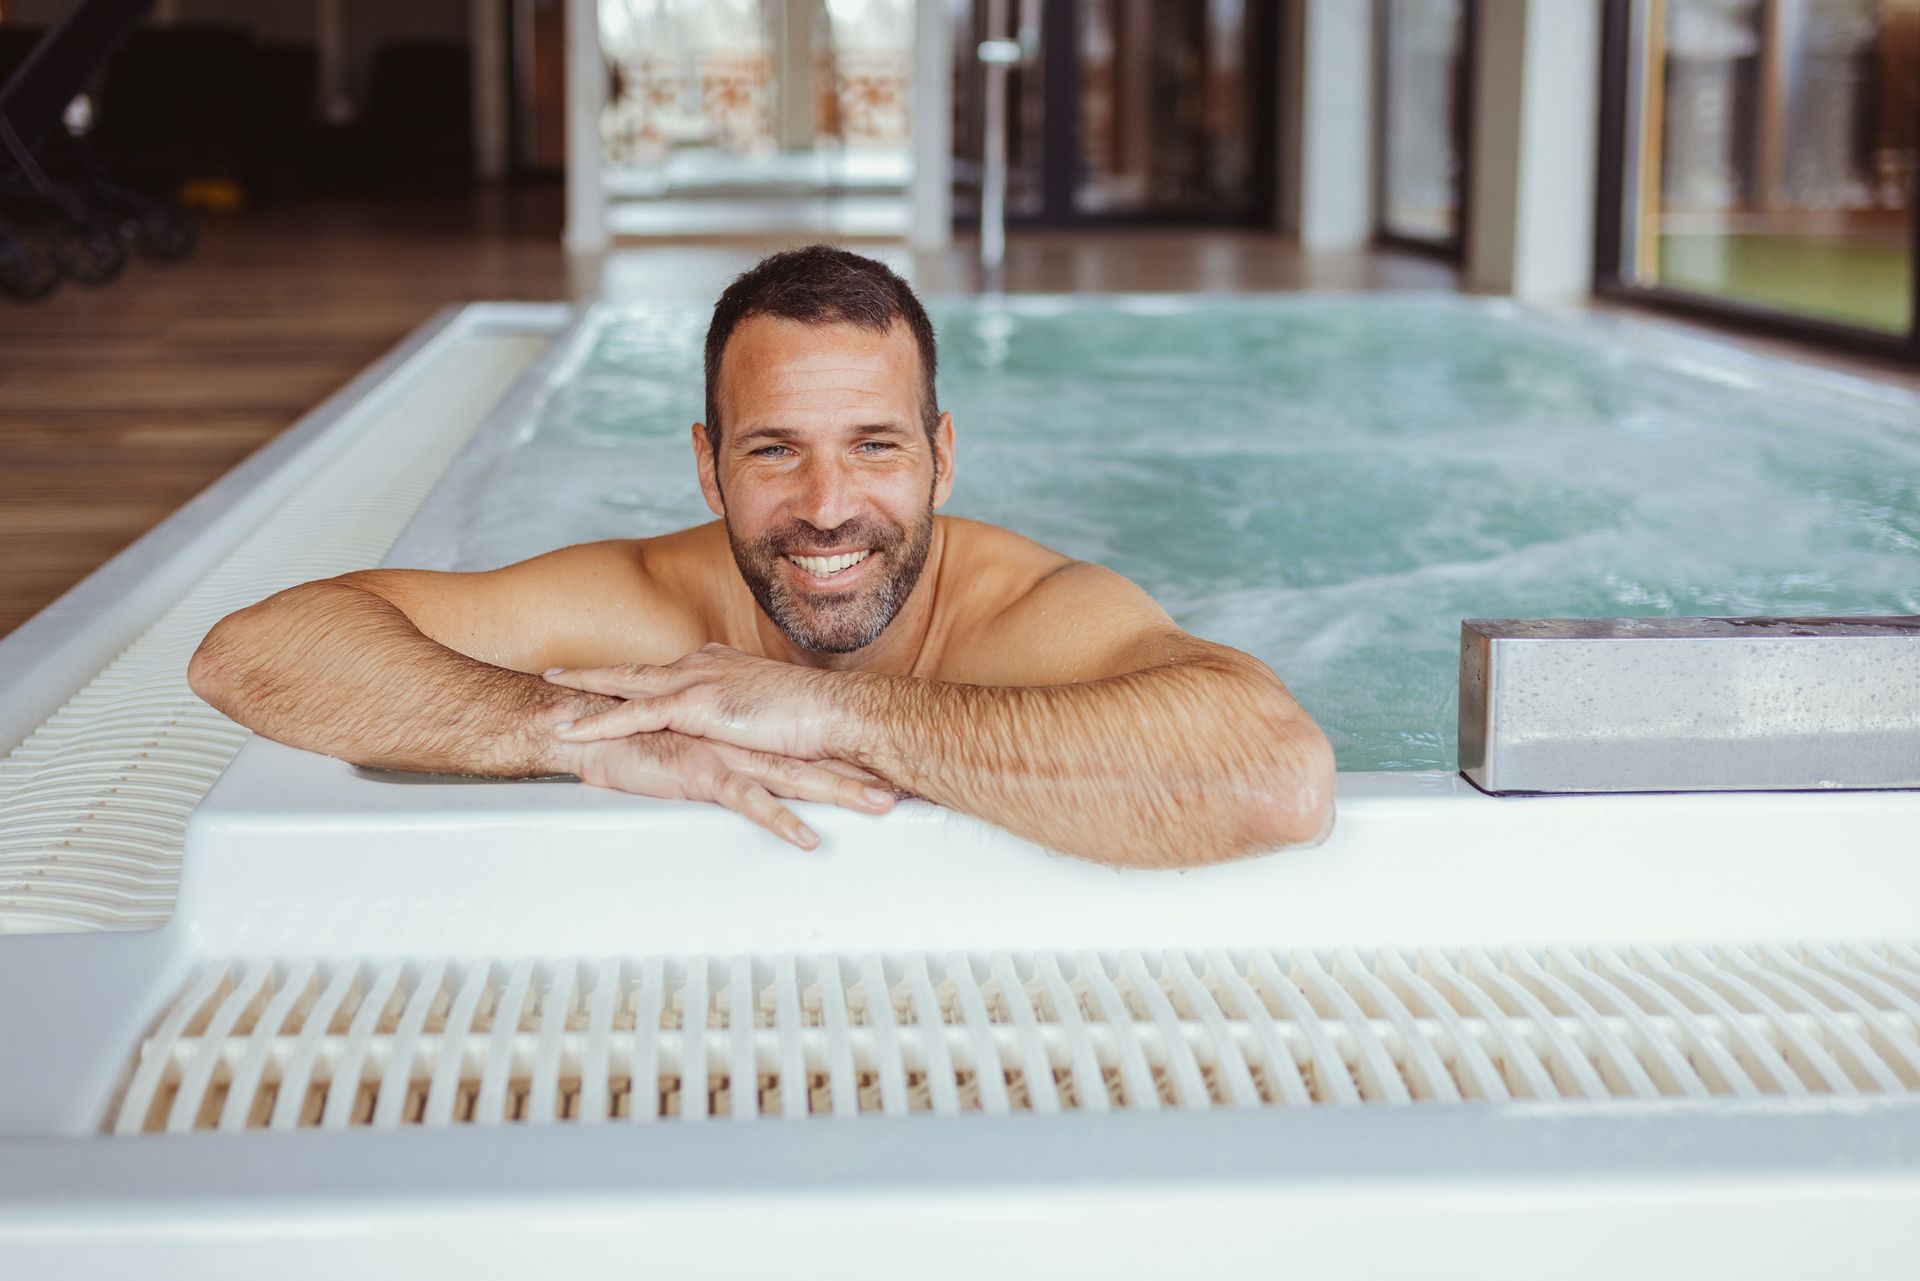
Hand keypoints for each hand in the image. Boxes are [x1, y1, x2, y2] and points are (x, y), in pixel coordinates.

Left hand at [546, 644, 851, 760]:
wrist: (836, 712)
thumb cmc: (817, 718)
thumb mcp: (774, 713)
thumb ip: (751, 718)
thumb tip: (747, 733)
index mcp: (721, 667)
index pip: (666, 672)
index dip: (633, 676)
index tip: (608, 676)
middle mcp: (703, 666)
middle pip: (635, 671)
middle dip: (593, 673)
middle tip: (556, 673)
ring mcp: (696, 682)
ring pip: (624, 686)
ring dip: (583, 692)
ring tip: (547, 698)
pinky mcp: (695, 706)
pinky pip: (632, 715)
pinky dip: (597, 721)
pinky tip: (570, 730)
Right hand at [570, 729, 893, 849]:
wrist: (585, 726)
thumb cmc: (638, 740)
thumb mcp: (693, 747)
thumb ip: (727, 753)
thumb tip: (760, 770)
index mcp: (745, 728)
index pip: (807, 743)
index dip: (852, 757)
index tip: (896, 771)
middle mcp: (743, 736)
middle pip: (816, 756)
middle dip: (866, 772)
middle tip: (910, 788)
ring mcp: (725, 750)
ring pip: (795, 775)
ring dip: (841, 792)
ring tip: (880, 807)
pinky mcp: (701, 769)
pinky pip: (749, 800)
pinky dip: (781, 821)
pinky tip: (807, 839)